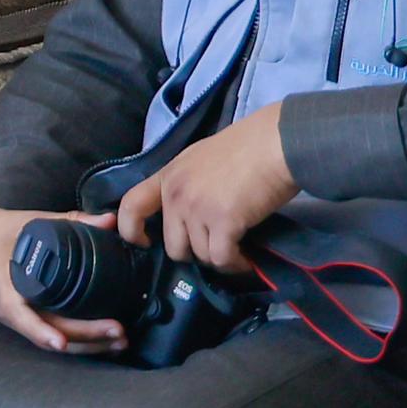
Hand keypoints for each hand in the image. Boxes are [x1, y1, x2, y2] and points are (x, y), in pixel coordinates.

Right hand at [0, 205, 126, 355]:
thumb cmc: (4, 229)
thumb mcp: (33, 221)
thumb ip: (73, 220)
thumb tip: (110, 220)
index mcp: (0, 283)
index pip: (20, 314)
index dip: (40, 331)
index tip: (62, 342)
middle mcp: (4, 308)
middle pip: (46, 332)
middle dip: (84, 337)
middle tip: (118, 331)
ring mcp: (14, 317)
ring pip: (50, 340)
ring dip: (86, 345)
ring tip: (119, 341)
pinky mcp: (24, 320)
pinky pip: (50, 334)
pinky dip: (76, 340)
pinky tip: (103, 341)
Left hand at [116, 102, 300, 269]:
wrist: (275, 143)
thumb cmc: (246, 146)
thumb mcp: (200, 159)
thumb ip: (187, 183)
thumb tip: (190, 211)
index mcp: (168, 176)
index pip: (131, 206)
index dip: (130, 230)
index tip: (144, 242)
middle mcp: (176, 194)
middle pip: (173, 245)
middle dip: (196, 252)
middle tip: (217, 246)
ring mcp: (197, 209)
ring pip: (201, 255)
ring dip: (220, 258)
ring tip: (238, 250)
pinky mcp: (223, 222)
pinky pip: (222, 259)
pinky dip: (235, 264)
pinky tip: (246, 259)